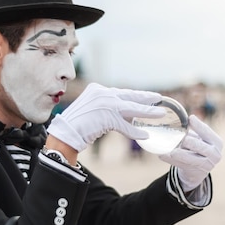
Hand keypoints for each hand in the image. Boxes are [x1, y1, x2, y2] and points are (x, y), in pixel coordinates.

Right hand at [47, 83, 165, 151]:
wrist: (64, 134)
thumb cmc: (77, 125)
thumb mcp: (93, 110)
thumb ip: (107, 108)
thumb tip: (127, 114)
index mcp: (97, 89)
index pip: (122, 92)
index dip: (137, 95)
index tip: (149, 96)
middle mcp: (101, 93)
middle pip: (129, 96)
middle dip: (146, 98)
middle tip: (160, 98)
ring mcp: (104, 104)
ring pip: (130, 108)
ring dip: (147, 112)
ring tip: (160, 113)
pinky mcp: (105, 117)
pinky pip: (124, 125)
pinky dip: (134, 131)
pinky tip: (144, 135)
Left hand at [159, 115, 222, 191]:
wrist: (198, 168)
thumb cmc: (197, 147)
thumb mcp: (199, 138)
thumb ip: (192, 131)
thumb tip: (179, 121)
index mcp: (217, 142)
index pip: (208, 133)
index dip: (199, 126)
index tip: (190, 118)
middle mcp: (215, 154)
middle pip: (202, 147)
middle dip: (192, 143)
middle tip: (183, 139)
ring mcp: (207, 165)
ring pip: (192, 159)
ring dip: (181, 155)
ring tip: (172, 151)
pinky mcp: (196, 172)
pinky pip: (182, 165)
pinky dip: (172, 161)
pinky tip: (162, 155)